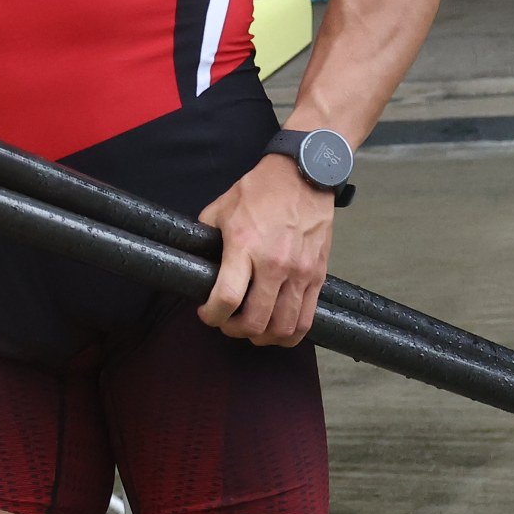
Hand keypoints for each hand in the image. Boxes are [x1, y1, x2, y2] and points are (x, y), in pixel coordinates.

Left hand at [196, 152, 334, 346]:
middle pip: (255, 322)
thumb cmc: (261, 191)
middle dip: (234, 330)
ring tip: (252, 329)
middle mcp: (274, 264)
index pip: (226, 298)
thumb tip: (195, 260)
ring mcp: (300, 273)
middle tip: (227, 323)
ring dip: (263, 337)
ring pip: (283, 328)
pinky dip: (290, 333)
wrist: (305, 176)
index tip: (206, 313)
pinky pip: (306, 319)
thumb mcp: (221, 208)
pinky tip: (278, 329)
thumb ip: (206, 237)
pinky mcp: (318, 276)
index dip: (211, 315)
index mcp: (245, 246)